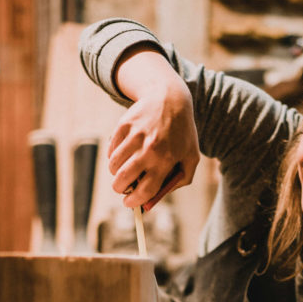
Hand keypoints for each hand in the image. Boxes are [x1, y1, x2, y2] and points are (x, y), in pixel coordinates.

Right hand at [108, 50, 199, 210]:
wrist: (171, 99)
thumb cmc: (182, 133)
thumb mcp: (191, 157)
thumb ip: (179, 180)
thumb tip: (157, 198)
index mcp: (166, 161)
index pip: (145, 190)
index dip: (134, 201)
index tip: (129, 203)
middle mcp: (149, 149)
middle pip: (124, 180)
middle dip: (120, 189)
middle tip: (123, 188)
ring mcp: (135, 136)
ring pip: (114, 166)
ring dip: (115, 173)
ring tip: (123, 169)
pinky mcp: (124, 126)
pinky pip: (111, 150)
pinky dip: (113, 156)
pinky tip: (123, 153)